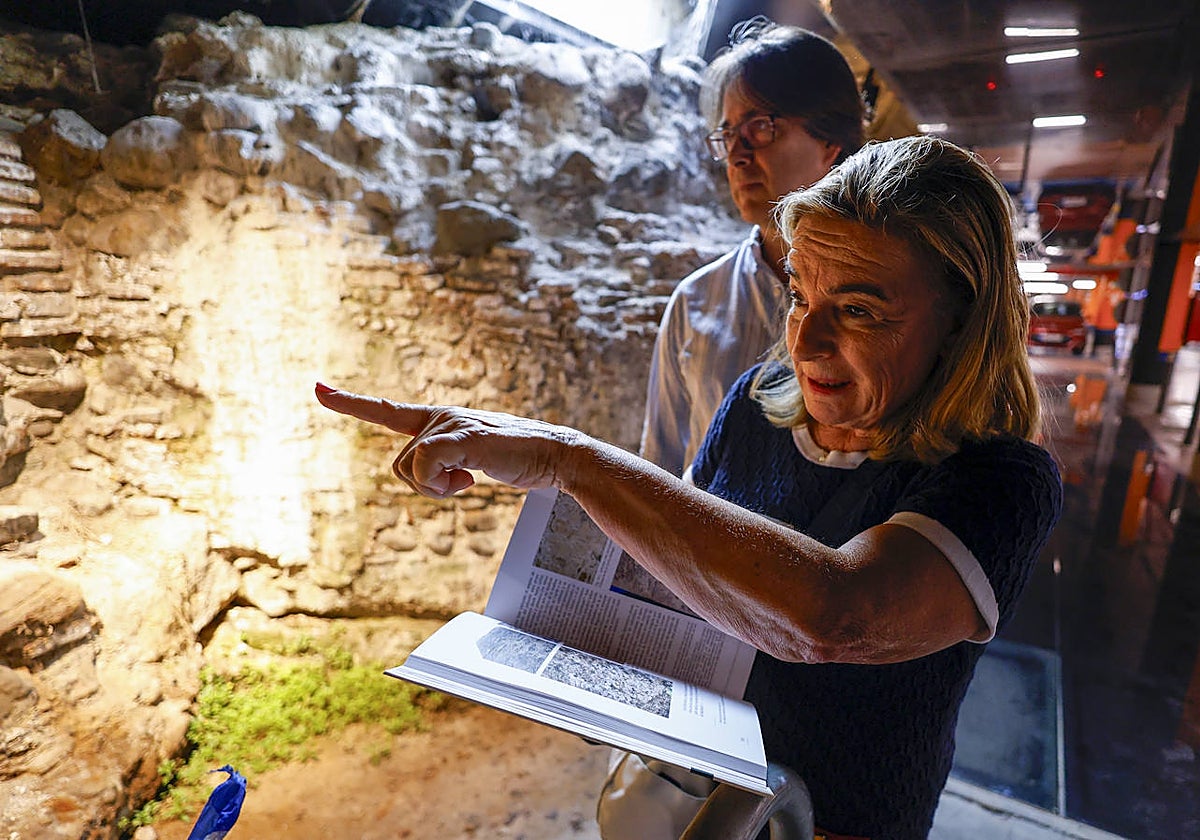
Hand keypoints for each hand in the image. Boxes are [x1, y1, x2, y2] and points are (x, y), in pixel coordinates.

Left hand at [314, 383, 580, 497]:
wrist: (555, 454)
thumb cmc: (516, 458)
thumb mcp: (474, 457)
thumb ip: (446, 459)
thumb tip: (426, 473)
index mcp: (439, 419)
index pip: (387, 410)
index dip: (350, 401)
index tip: (317, 388)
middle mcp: (439, 416)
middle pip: (400, 464)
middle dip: (426, 486)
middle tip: (463, 482)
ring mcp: (450, 423)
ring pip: (410, 470)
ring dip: (438, 487)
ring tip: (471, 477)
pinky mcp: (463, 437)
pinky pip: (425, 465)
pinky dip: (441, 482)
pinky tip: (472, 478)